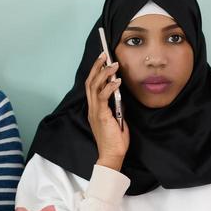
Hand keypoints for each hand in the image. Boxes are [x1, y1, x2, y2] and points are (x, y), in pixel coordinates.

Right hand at [84, 54, 127, 170]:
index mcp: (94, 109)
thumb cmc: (115, 141)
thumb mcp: (117, 120)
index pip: (91, 85)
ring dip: (104, 73)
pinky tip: (117, 81)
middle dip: (97, 66)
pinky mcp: (101, 115)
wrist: (112, 156)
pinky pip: (103, 97)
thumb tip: (120, 96)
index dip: (95, 71)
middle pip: (90, 81)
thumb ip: (116, 107)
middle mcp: (92, 108)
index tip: (102, 60)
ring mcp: (95, 111)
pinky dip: (110, 87)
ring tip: (113, 64)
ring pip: (94, 86)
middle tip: (104, 54)